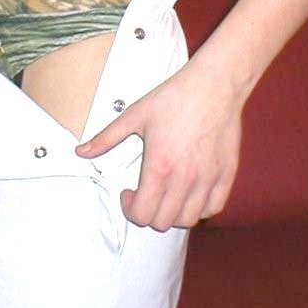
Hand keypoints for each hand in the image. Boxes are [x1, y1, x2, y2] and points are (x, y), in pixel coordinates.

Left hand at [75, 61, 241, 229]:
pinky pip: (213, 208)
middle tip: (145, 193)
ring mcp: (208, 179)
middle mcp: (184, 179)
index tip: (128, 193)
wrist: (214, 85)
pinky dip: (200, 208)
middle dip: (148, 212)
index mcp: (159, 167)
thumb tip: (81, 152)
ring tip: (167, 194)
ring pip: (188, 219)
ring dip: (173, 213)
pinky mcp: (226, 174)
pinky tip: (190, 192)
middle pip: (163, 222)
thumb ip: (106, 138)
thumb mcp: (135, 115)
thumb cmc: (175, 97)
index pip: (142, 215)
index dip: (130, 209)